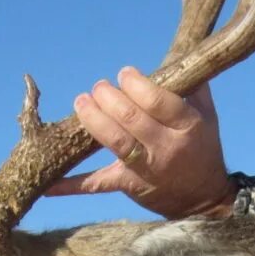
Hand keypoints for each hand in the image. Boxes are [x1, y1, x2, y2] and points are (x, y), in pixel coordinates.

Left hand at [47, 68, 235, 218]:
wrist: (203, 200)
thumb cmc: (203, 149)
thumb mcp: (207, 116)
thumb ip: (193, 86)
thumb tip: (176, 55)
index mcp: (187, 126)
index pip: (158, 100)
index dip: (136, 84)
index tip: (124, 74)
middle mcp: (165, 147)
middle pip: (131, 118)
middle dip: (109, 97)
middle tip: (99, 87)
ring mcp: (146, 168)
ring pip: (115, 142)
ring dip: (93, 119)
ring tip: (81, 102)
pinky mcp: (128, 184)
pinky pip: (96, 184)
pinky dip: (70, 185)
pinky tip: (46, 184)